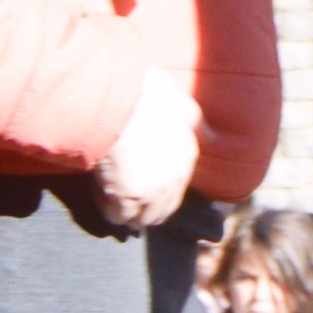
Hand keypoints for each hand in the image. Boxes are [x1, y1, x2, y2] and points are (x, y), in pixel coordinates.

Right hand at [92, 84, 199, 234]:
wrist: (117, 99)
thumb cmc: (142, 93)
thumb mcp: (177, 99)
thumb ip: (194, 120)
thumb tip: (213, 137)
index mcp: (187, 155)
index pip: (176, 189)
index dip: (155, 189)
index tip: (139, 183)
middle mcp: (176, 178)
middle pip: (160, 210)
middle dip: (143, 207)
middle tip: (122, 195)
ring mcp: (155, 191)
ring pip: (140, 218)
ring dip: (126, 211)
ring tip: (109, 195)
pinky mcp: (130, 198)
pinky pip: (117, 216)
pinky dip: (107, 207)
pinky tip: (99, 192)